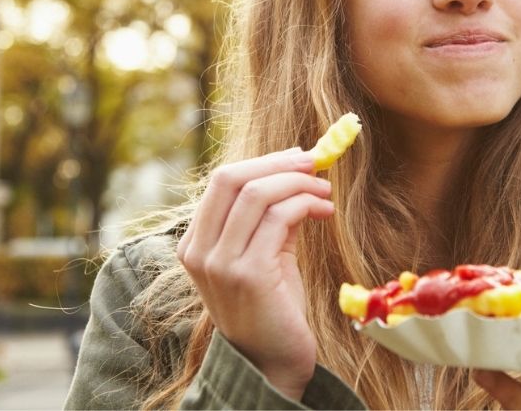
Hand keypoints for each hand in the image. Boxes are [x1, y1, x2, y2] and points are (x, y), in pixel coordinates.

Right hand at [175, 148, 334, 400]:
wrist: (272, 363)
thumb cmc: (271, 307)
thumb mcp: (265, 254)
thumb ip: (271, 217)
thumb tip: (297, 170)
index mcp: (195, 243)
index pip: (222, 181)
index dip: (264, 162)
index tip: (298, 157)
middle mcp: (199, 251)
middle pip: (232, 178)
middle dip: (279, 164)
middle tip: (315, 162)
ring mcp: (220, 264)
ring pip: (257, 194)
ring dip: (298, 183)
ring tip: (325, 191)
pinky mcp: (248, 275)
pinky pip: (278, 219)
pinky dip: (305, 205)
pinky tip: (324, 211)